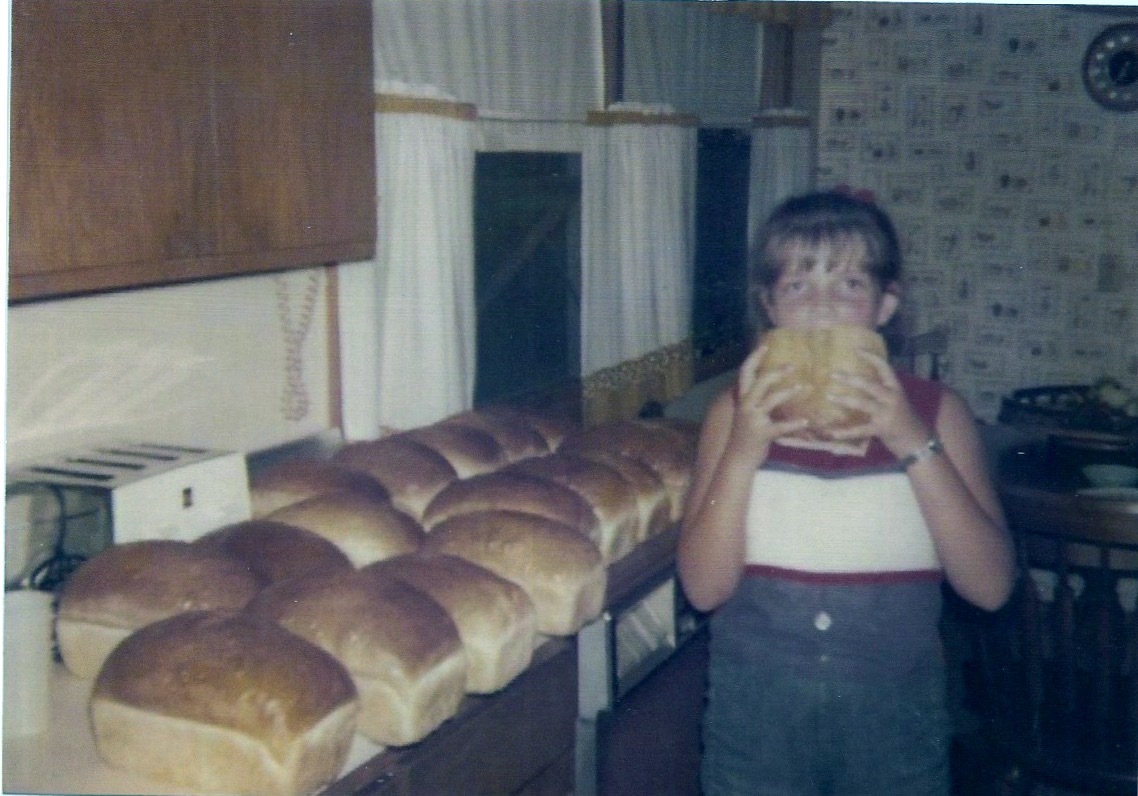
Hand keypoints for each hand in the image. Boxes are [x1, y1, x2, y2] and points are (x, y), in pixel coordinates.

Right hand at [729, 345, 808, 459]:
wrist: (737, 460)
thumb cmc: (745, 435)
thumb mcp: (745, 413)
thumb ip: (754, 399)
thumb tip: (767, 382)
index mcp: (741, 399)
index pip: (745, 373)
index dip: (754, 358)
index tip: (765, 345)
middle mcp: (745, 407)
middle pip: (760, 382)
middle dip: (777, 372)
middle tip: (793, 366)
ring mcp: (752, 420)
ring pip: (772, 400)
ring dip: (789, 392)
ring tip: (804, 387)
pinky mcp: (762, 434)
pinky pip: (781, 427)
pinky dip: (794, 423)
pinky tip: (805, 421)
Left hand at [827, 349, 930, 455]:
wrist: (917, 440)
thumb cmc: (902, 417)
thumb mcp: (895, 398)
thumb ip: (880, 389)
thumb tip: (856, 377)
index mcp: (895, 387)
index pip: (884, 367)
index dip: (871, 357)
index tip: (856, 349)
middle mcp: (891, 398)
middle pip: (869, 384)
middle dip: (851, 379)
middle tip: (833, 375)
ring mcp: (886, 413)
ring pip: (862, 403)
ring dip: (844, 400)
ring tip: (829, 396)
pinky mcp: (880, 429)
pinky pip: (860, 430)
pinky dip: (845, 432)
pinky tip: (832, 433)